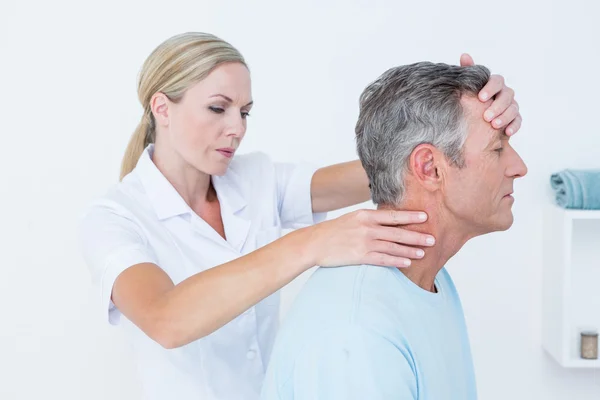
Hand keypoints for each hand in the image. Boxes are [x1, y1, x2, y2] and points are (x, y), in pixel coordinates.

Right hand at [309, 209, 435, 267]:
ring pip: (393, 246)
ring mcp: (364, 242)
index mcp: (365, 215)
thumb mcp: (352, 218)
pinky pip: (383, 259)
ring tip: (424, 252)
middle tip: (433, 238)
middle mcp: (367, 228)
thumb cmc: (333, 231)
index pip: (393, 215)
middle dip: (417, 235)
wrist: (314, 243)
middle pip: (397, 232)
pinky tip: (407, 262)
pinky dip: (396, 260)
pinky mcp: (360, 257)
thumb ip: (370, 219)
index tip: (426, 216)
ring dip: (410, 250)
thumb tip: (389, 221)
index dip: (411, 216)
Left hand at [460, 54, 521, 135]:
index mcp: (493, 84)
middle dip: (497, 106)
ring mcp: (511, 106)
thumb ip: (468, 73)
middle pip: (507, 95)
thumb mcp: (467, 88)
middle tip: (486, 116)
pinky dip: (514, 126)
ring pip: (513, 108)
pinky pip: (518, 121)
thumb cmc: (470, 101)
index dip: (490, 88)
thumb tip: (464, 55)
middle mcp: (504, 93)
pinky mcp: (514, 119)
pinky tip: (507, 132)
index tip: (480, 98)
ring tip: (494, 125)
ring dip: (505, 116)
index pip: (497, 81)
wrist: (472, 124)